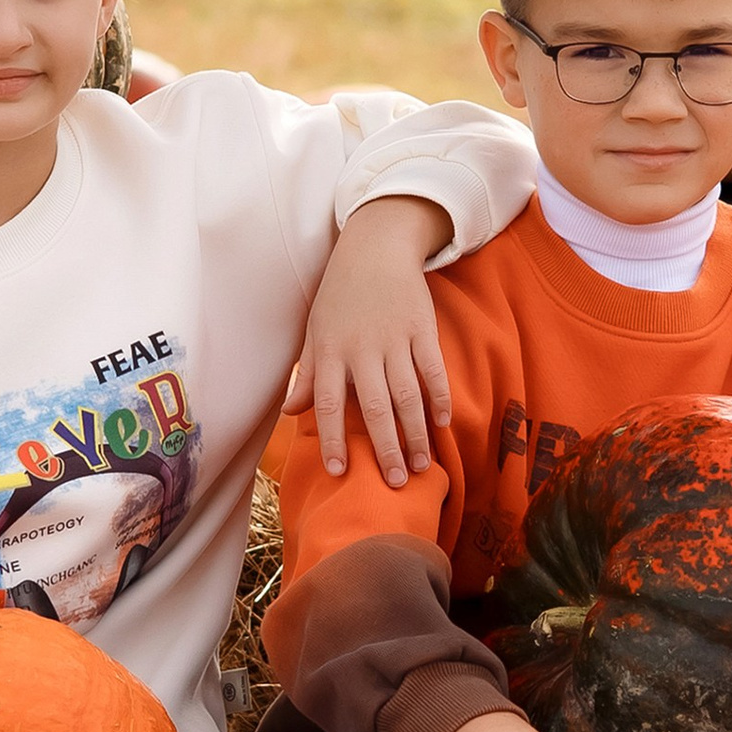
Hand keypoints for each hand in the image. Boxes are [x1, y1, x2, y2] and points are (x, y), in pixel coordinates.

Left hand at [288, 192, 454, 482]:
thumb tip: (289, 412)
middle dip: (386, 449)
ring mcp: (395, 339)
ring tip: (423, 466)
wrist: (375, 247)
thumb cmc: (340, 295)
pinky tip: (442, 424)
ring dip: (416, 434)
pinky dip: (439, 397)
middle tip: (395, 484)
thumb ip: (308, 374)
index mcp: (331, 352)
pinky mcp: (423, 329)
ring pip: (407, 395)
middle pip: (375, 408)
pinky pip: (432, 370)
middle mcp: (362, 349)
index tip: (339, 472)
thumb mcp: (315, 331)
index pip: (329, 404)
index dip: (332, 440)